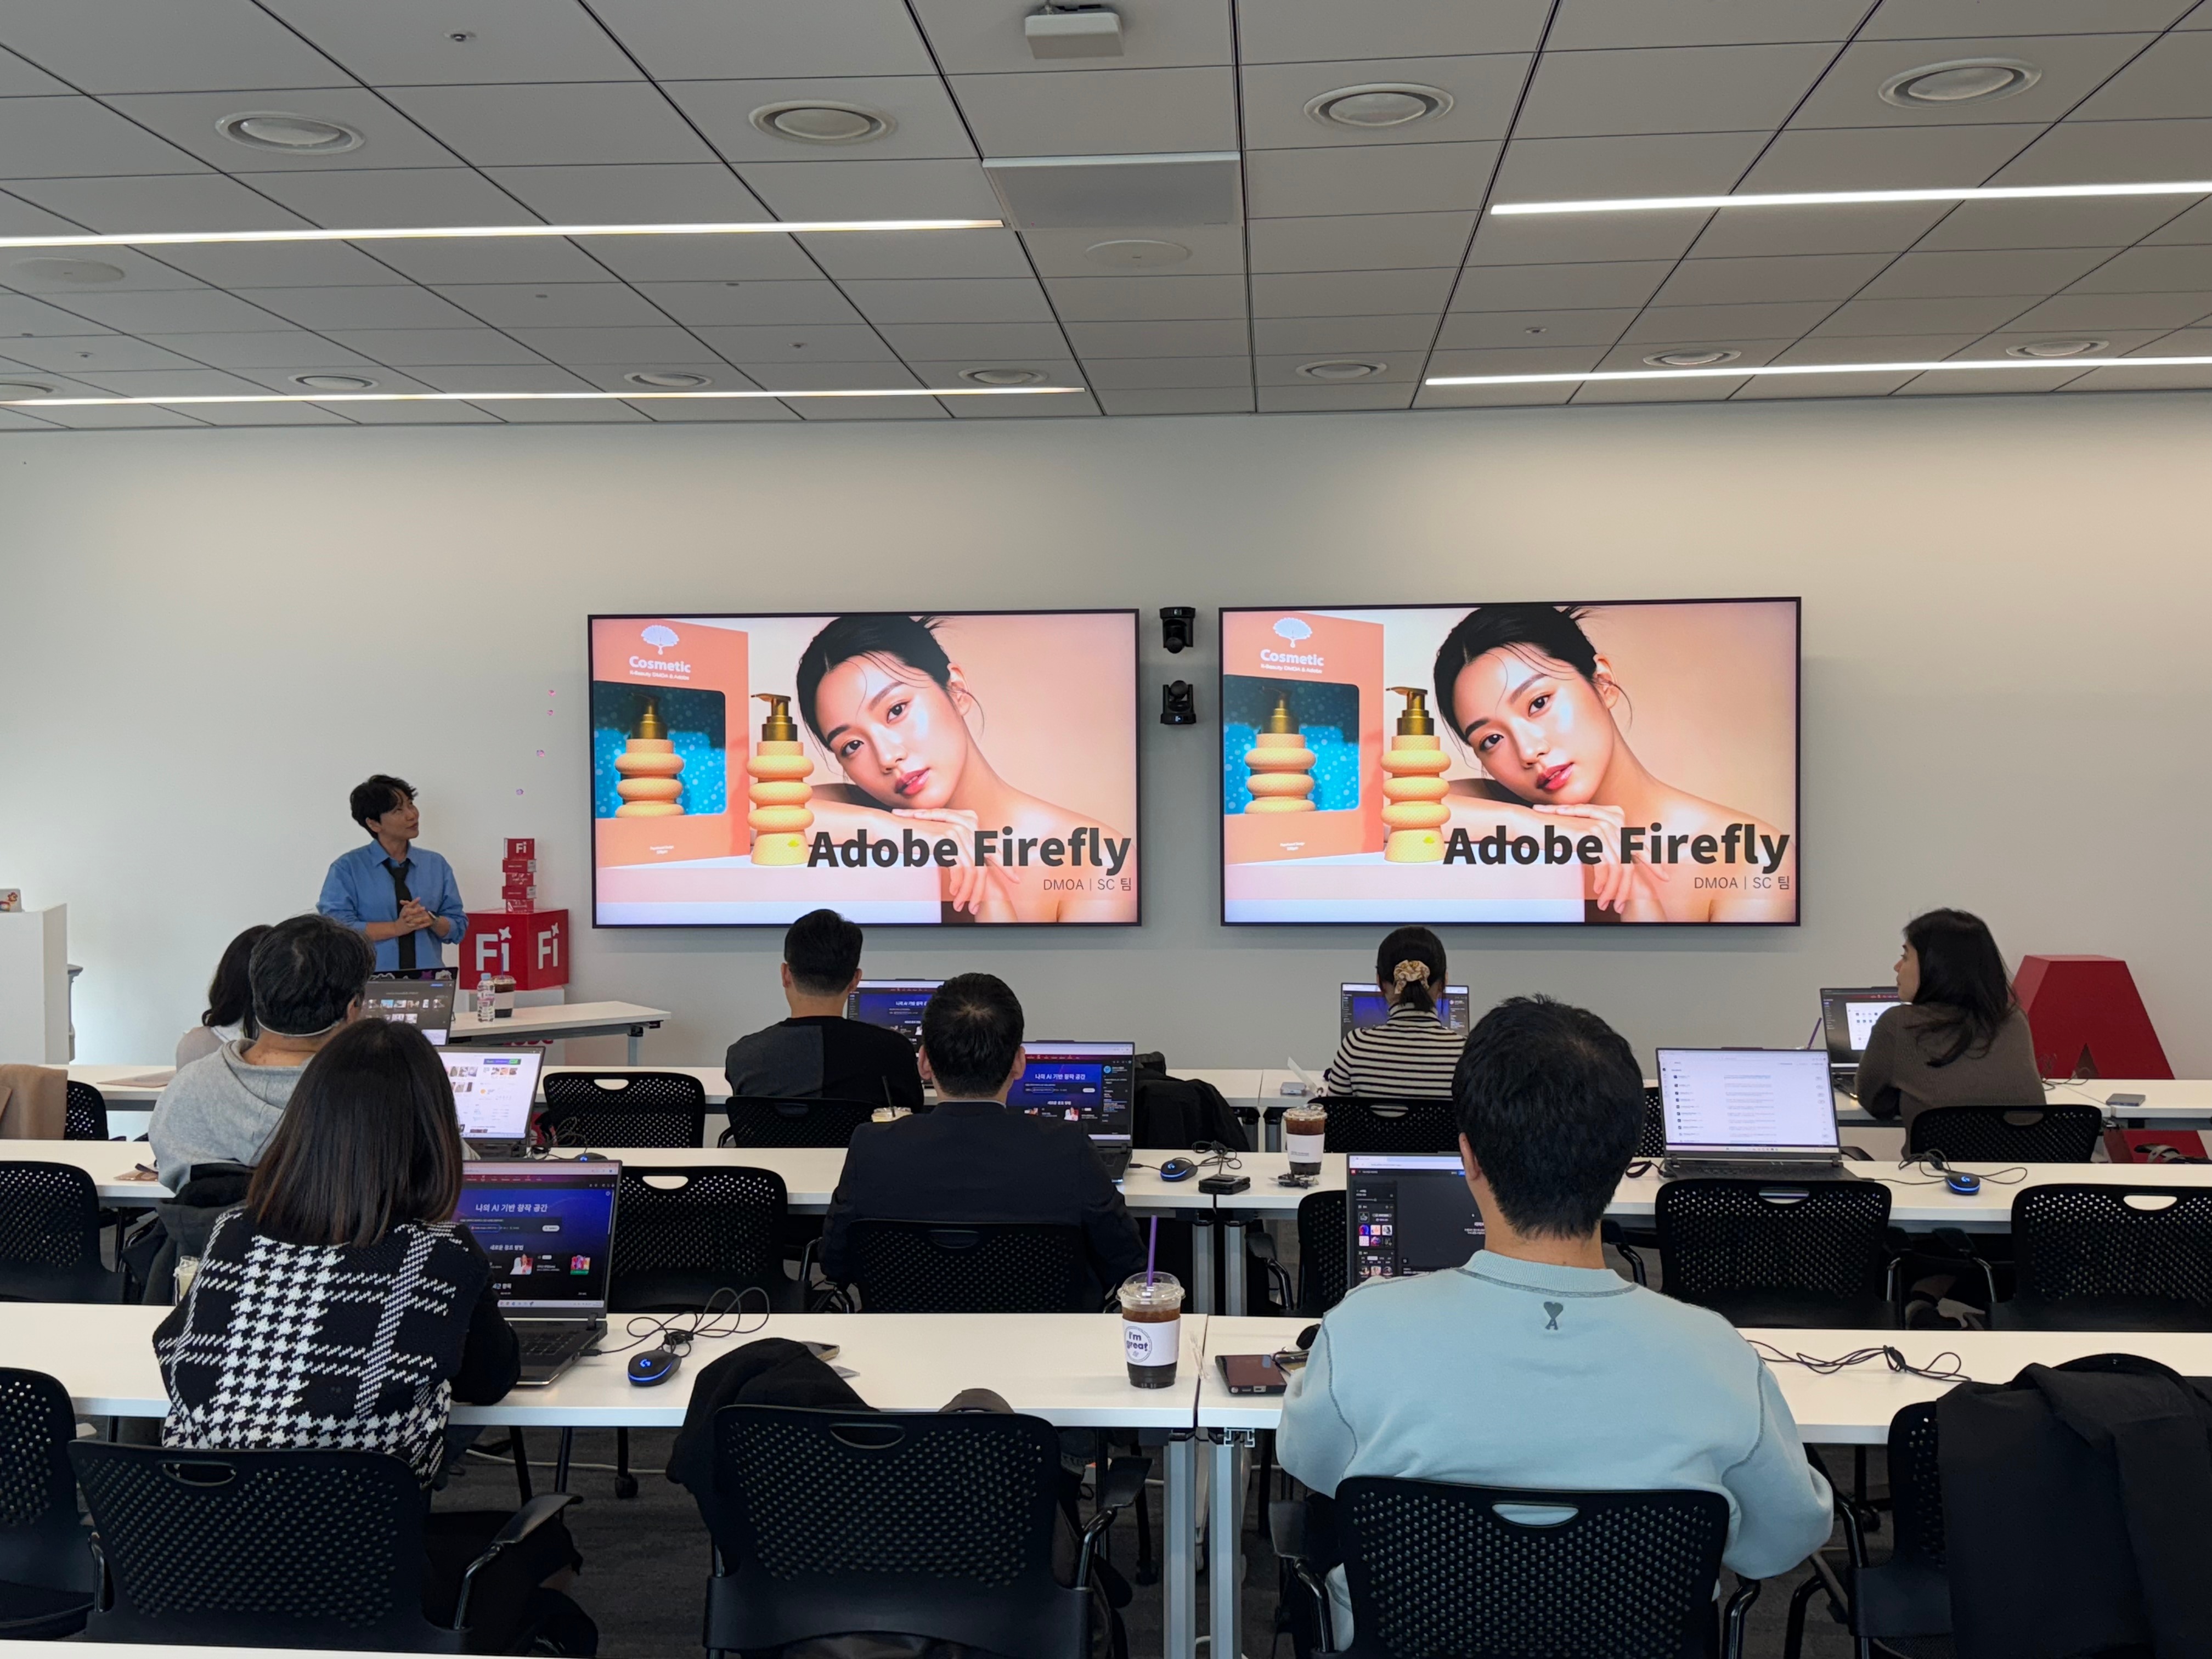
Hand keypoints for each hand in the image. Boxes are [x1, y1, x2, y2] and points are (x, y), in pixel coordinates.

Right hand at [398, 898, 433, 931]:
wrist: (397, 928)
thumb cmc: (403, 917)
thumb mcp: (403, 910)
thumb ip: (405, 904)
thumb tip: (401, 901)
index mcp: (404, 911)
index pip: (408, 906)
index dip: (413, 902)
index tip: (419, 898)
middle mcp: (405, 917)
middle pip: (410, 913)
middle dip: (417, 910)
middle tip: (424, 907)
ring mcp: (408, 923)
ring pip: (414, 921)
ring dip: (421, 919)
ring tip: (427, 917)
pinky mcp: (411, 928)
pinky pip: (417, 927)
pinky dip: (423, 925)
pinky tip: (428, 923)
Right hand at [891, 808, 1019, 916]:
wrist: (891, 829)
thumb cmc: (914, 839)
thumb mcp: (941, 847)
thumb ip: (958, 853)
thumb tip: (971, 872)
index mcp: (969, 826)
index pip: (991, 849)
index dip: (1005, 865)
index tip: (1015, 880)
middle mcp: (966, 826)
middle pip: (982, 864)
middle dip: (980, 889)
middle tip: (974, 907)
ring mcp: (957, 831)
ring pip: (973, 869)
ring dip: (967, 892)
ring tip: (961, 905)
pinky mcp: (946, 839)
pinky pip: (960, 868)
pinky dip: (959, 884)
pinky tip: (953, 892)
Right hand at [1530, 802, 1669, 916]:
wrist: (1532, 825)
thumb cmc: (1554, 835)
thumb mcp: (1584, 843)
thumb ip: (1602, 849)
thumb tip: (1616, 868)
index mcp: (1613, 821)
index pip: (1638, 845)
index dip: (1652, 862)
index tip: (1664, 877)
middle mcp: (1612, 821)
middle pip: (1629, 860)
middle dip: (1627, 887)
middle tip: (1619, 905)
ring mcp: (1602, 827)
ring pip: (1619, 866)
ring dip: (1613, 890)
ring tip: (1606, 904)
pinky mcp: (1591, 835)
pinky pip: (1605, 865)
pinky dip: (1604, 882)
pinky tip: (1598, 891)